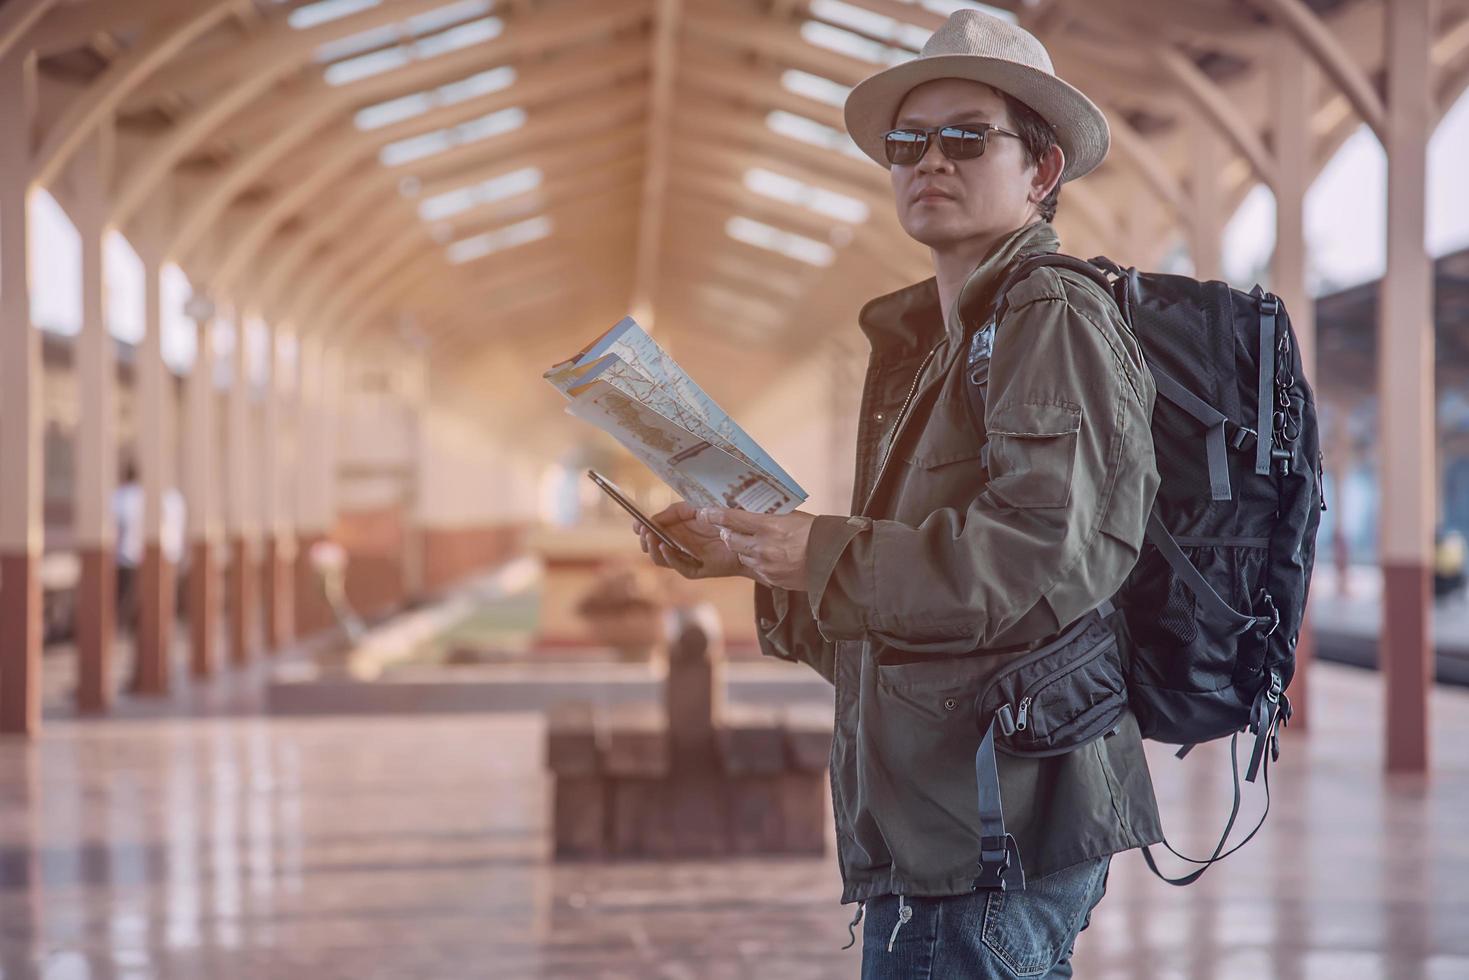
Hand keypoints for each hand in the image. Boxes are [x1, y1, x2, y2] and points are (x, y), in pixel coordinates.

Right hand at [633, 501, 745, 578]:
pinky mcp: (695, 570)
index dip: (642, 529)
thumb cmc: (720, 521)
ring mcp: (685, 559)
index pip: (652, 533)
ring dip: (653, 549)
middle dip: (646, 540)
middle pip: (652, 548)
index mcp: (675, 531)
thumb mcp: (693, 509)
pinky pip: (678, 566)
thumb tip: (653, 520)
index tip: (636, 525)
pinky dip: (669, 557)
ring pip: (661, 559)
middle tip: (644, 532)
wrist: (743, 535)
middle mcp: (677, 546)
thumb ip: (673, 512)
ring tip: (651, 537)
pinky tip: (665, 546)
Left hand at [698, 507, 814, 590]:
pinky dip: (758, 562)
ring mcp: (765, 565)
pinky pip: (755, 568)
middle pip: (731, 540)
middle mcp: (762, 546)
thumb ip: (771, 517)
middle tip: (728, 528)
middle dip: (728, 533)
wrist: (835, 561)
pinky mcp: (770, 578)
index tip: (704, 512)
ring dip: (743, 548)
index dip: (715, 515)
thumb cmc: (817, 533)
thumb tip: (754, 513)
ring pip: (741, 555)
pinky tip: (771, 557)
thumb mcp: (793, 517)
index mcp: (768, 526)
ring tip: (755, 542)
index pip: (732, 518)